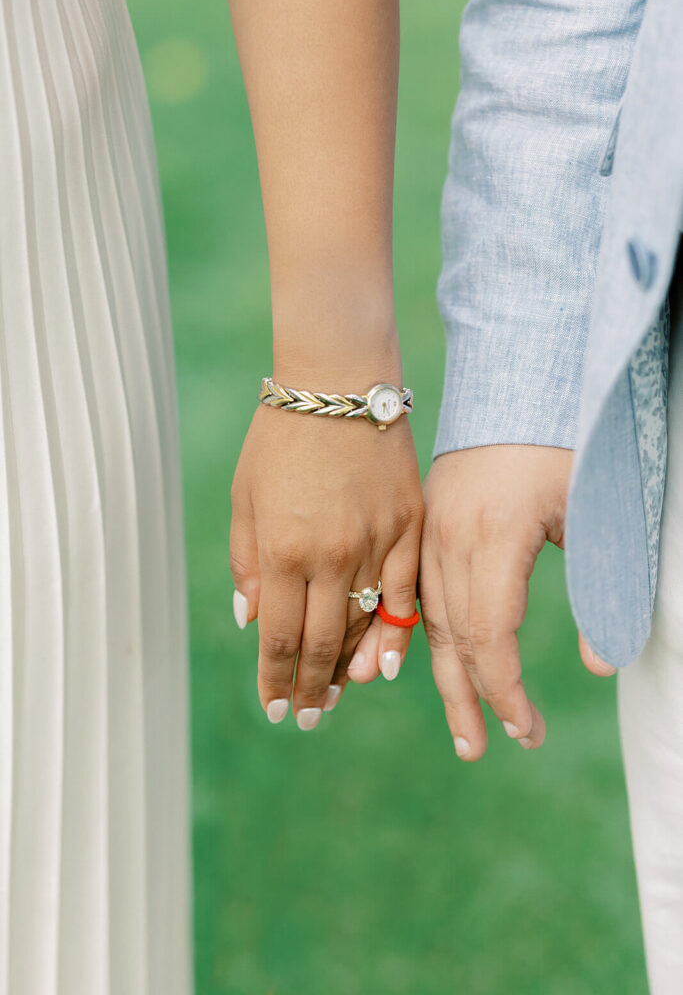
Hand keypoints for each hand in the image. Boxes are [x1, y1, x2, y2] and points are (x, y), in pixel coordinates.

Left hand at [230, 402, 422, 728]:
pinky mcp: (410, 527)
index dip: (276, 680)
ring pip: (364, 625)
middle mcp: (331, 556)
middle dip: (309, 687)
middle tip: (306, 716)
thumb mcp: (245, 497)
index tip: (275, 708)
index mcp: (282, 551)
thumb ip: (247, 563)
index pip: (278, 638)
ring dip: (348, 667)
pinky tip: (386, 663)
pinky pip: (406, 594)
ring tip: (338, 694)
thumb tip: (251, 621)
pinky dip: (395, 633)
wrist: (339, 382)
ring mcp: (377, 542)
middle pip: (320, 642)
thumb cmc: (280, 437)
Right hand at [420, 445, 614, 760]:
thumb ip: (603, 588)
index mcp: (492, 536)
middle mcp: (448, 538)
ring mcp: (428, 530)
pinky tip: (422, 665)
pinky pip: (412, 593)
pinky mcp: (424, 525)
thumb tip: (602, 666)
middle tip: (482, 751)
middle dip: (470, 700)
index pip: (489, 636)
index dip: (506, 691)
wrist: (515, 383)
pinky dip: (418, 636)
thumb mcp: (595, 512)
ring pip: (429, 620)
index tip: (528, 733)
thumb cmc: (564, 444)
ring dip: (444, 677)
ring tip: (462, 728)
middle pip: (453, 638)